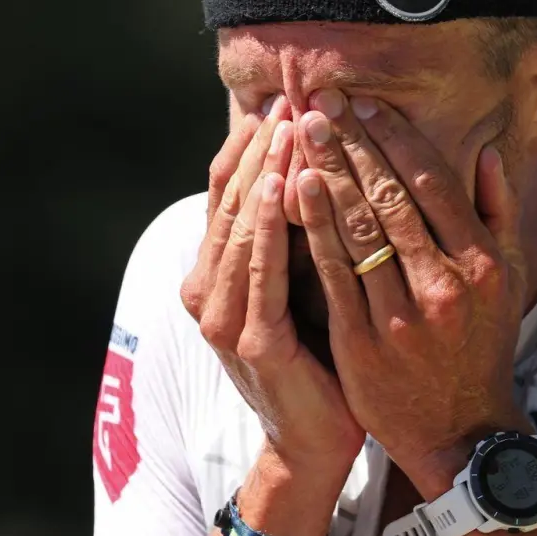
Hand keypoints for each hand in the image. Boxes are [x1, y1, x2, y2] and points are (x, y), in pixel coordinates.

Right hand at [181, 99, 364, 489]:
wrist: (318, 440)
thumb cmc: (322, 357)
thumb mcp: (310, 281)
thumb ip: (305, 230)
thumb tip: (326, 159)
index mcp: (221, 271)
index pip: (232, 189)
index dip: (256, 141)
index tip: (288, 96)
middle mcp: (210, 288)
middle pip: (231, 197)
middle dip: (264, 144)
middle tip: (292, 95)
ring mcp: (225, 315)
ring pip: (241, 224)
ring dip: (265, 169)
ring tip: (288, 123)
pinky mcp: (252, 340)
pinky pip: (260, 269)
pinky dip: (268, 224)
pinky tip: (281, 186)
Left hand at [292, 89, 529, 492]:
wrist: (458, 430)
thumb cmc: (480, 346)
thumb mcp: (506, 280)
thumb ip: (497, 214)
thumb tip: (487, 152)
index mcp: (481, 262)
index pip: (432, 183)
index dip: (394, 139)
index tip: (364, 105)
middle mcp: (444, 284)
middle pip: (389, 197)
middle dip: (351, 144)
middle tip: (320, 102)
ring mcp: (400, 314)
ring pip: (357, 229)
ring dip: (327, 172)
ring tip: (301, 131)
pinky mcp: (361, 342)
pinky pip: (332, 273)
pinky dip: (313, 227)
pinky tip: (294, 189)